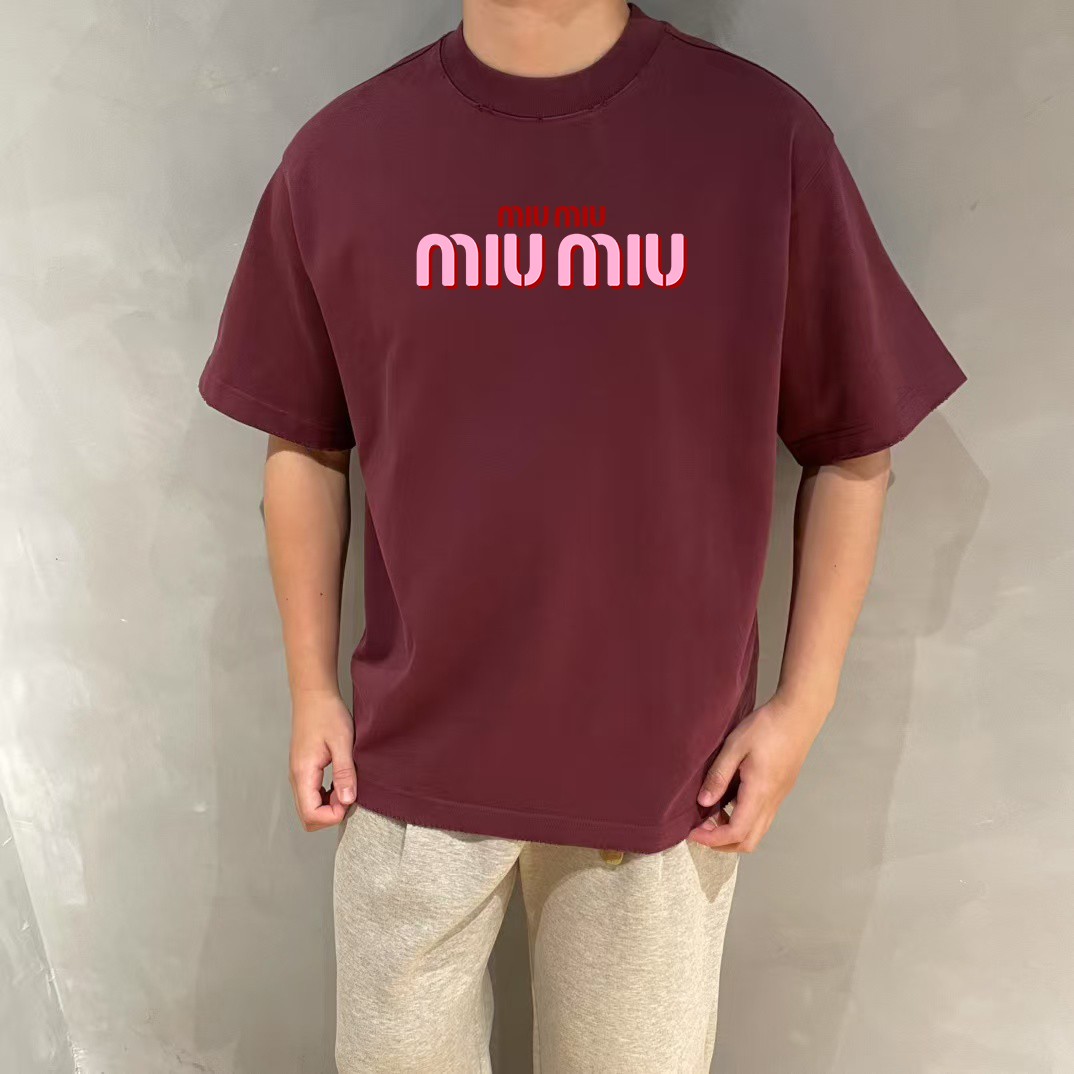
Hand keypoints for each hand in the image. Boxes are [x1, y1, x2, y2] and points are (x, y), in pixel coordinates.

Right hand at [289, 690, 355, 830]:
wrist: (314, 695)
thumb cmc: (327, 713)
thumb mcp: (342, 742)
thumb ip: (344, 773)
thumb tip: (346, 800)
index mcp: (303, 773)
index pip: (310, 814)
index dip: (332, 816)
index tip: (349, 801)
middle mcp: (297, 777)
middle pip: (307, 816)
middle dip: (330, 815)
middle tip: (349, 795)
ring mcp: (299, 774)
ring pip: (309, 807)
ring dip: (329, 806)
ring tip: (347, 787)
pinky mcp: (304, 769)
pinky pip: (312, 794)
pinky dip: (326, 796)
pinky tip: (340, 783)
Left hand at [687, 695, 821, 852]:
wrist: (799, 715)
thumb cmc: (767, 727)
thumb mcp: (735, 746)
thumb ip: (718, 776)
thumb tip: (703, 802)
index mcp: (759, 793)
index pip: (736, 832)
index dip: (712, 839)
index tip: (692, 833)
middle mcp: (772, 802)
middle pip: (748, 842)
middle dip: (722, 844)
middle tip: (701, 830)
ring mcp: (779, 798)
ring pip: (757, 832)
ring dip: (733, 833)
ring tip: (711, 816)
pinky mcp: (781, 791)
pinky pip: (762, 818)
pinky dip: (743, 822)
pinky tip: (728, 803)